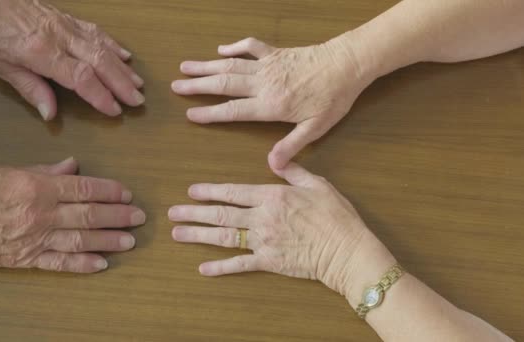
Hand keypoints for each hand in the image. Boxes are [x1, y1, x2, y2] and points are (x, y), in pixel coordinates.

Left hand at [0, 0, 144, 119]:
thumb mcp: (0, 66)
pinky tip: (124, 55)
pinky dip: (113, 44)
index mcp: (41, 52)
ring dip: (122, 67)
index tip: (115, 110)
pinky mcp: (66, 17)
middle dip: (121, 83)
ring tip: (138, 83)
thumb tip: (50, 114)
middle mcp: (59, 37)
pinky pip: (95, 31)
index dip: (101, 95)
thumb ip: (30, 89)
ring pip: (102, 46)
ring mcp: (65, 25)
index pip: (81, 77)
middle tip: (138, 100)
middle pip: (99, 62)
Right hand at [0, 158, 145, 272]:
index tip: (127, 193)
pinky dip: (81, 265)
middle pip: (88, 215)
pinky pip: (59, 263)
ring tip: (129, 241)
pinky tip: (102, 264)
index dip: (109, 191)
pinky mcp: (26, 259)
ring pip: (79, 240)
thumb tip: (73, 165)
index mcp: (37, 187)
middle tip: (139, 217)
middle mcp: (40, 214)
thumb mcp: (9, 171)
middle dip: (117, 216)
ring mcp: (34, 239)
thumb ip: (45, 170)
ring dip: (108, 241)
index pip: (83, 188)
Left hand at [168, 163, 392, 295]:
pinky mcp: (268, 262)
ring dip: (198, 235)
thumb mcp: (318, 184)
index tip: (191, 191)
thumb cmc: (336, 216)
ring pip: (223, 237)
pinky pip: (239, 265)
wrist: (347, 250)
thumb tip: (275, 158)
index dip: (209, 191)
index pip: (233, 192)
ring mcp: (262, 241)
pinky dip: (220, 267)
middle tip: (173, 213)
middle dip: (194, 213)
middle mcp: (261, 218)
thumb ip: (293, 171)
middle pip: (221, 214)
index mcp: (272, 196)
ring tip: (178, 234)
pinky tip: (203, 268)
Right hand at [172, 36, 373, 168]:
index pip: (233, 110)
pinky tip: (221, 49)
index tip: (189, 113)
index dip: (210, 113)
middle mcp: (264, 83)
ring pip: (231, 64)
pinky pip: (250, 46)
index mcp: (271, 105)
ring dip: (207, 65)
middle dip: (198, 85)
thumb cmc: (334, 98)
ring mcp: (268, 65)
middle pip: (224, 84)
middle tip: (176, 86)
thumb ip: (291, 145)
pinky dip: (234, 47)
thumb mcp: (316, 127)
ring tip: (185, 66)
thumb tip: (272, 166)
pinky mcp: (276, 52)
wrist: (348, 64)